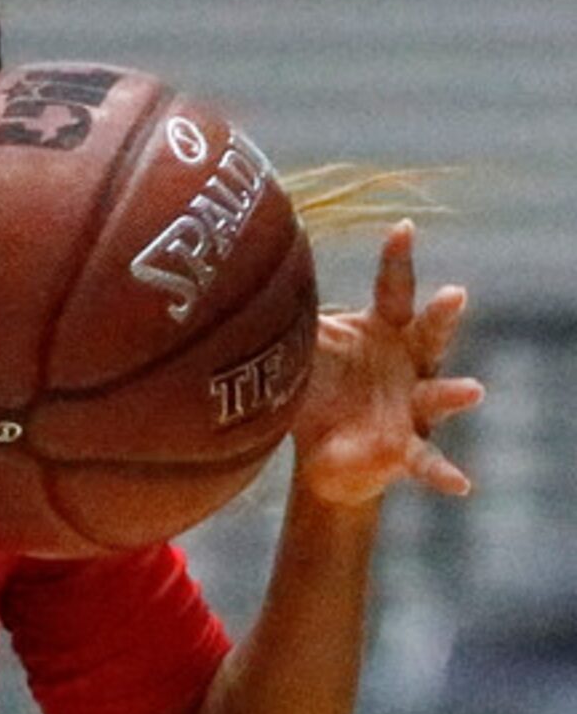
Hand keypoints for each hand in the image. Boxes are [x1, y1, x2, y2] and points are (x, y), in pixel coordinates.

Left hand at [291, 220, 480, 505]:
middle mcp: (409, 364)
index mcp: (384, 332)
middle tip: (454, 294)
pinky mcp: (407, 449)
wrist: (323, 452)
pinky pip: (429, 461)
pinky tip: (462, 485)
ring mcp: (414, 407)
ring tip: (472, 390)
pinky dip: (445, 473)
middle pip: (431, 333)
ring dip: (454, 393)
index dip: (398, 259)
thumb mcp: (302, 353)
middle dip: (443, 316)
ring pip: (439, 395)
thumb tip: (241, 280)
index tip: (402, 228)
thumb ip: (286, 322)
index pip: (394, 290)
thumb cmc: (317, 387)